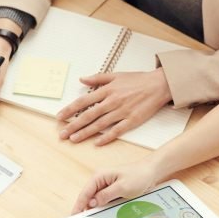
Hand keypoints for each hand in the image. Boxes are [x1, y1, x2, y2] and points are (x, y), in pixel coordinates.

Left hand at [57, 69, 171, 144]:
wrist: (159, 85)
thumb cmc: (138, 80)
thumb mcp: (116, 75)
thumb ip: (97, 78)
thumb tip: (81, 79)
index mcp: (107, 90)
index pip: (83, 101)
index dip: (70, 110)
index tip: (60, 117)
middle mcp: (112, 101)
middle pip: (88, 115)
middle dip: (73, 125)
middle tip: (62, 134)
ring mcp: (122, 112)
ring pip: (100, 125)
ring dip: (85, 133)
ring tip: (74, 139)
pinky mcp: (132, 120)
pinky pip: (116, 131)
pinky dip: (106, 137)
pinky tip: (96, 143)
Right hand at [72, 159, 159, 213]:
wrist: (151, 172)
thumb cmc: (138, 176)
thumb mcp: (122, 187)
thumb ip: (106, 195)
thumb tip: (92, 203)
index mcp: (99, 176)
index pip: (85, 192)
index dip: (79, 205)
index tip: (74, 216)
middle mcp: (100, 181)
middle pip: (88, 197)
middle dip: (85, 209)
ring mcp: (106, 186)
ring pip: (96, 200)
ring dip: (94, 210)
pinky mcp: (112, 191)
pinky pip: (104, 201)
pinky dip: (102, 208)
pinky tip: (102, 217)